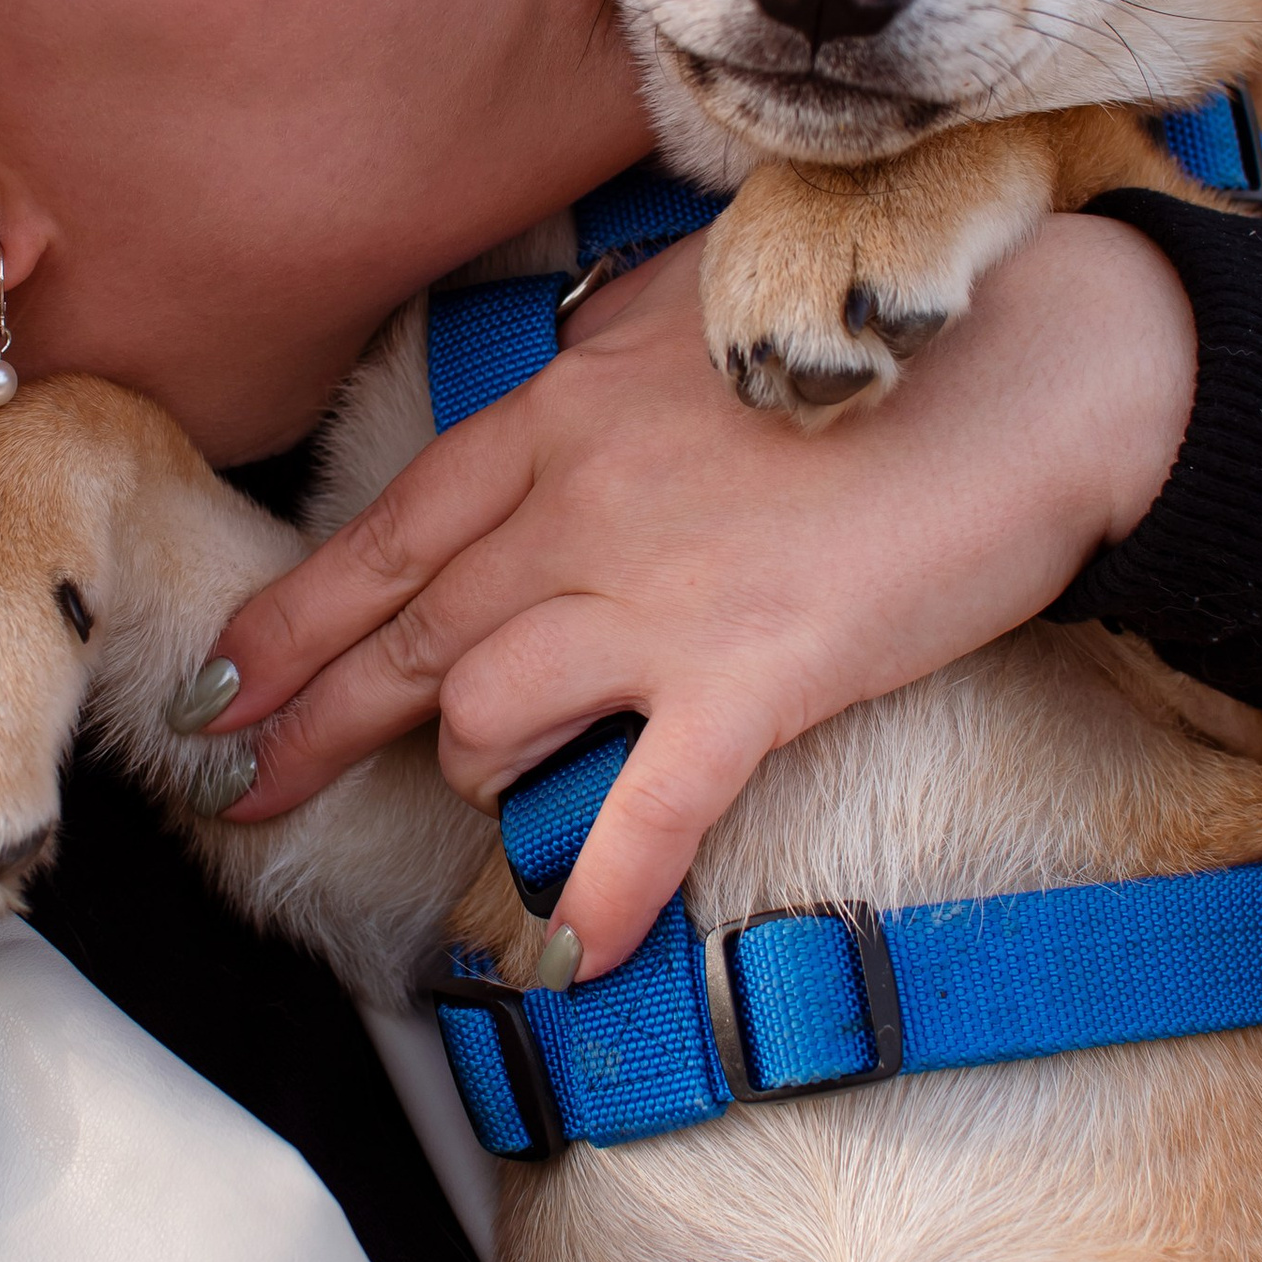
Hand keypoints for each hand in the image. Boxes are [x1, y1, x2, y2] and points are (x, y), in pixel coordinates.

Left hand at [210, 211, 1196, 974]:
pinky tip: (556, 958)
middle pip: (404, 638)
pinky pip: (635, 819)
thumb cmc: (883, 326)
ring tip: (486, 807)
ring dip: (471, 772)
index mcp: (560, 411)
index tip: (220, 675)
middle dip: (306, 723)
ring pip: (486, 716)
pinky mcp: (752, 685)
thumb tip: (548, 404)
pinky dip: (587, 899)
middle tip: (237, 787)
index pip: (388, 534)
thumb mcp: (696, 302)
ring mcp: (658, 601)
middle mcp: (579, 508)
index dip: (292, 616)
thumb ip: (599, 365)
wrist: (1041, 362)